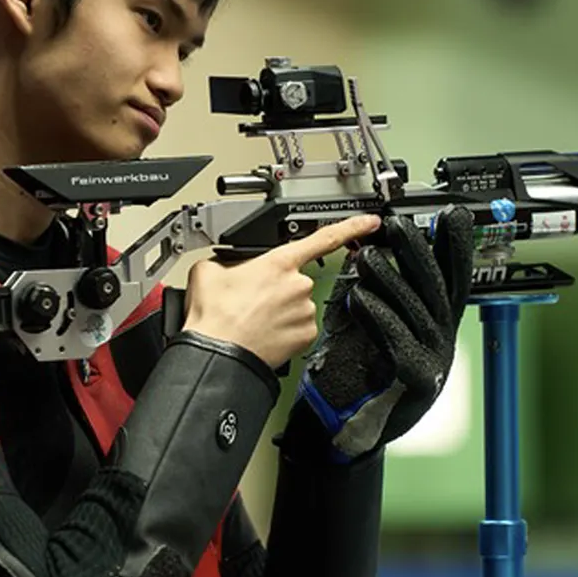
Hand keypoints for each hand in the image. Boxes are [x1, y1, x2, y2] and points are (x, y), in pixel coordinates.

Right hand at [181, 214, 382, 368]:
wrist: (218, 354)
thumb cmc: (214, 318)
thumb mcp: (207, 272)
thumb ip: (225, 260)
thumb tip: (224, 264)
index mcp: (279, 263)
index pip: (324, 238)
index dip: (352, 227)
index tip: (370, 222)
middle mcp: (298, 284)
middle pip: (296, 280)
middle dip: (278, 289)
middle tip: (252, 302)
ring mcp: (305, 311)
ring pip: (298, 305)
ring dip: (281, 311)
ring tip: (253, 320)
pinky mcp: (306, 335)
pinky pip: (301, 327)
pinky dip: (286, 330)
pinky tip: (265, 333)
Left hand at [294, 207, 474, 460]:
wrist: (353, 431)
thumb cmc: (368, 381)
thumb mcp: (388, 332)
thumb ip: (395, 299)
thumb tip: (386, 255)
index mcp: (439, 326)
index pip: (454, 279)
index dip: (454, 247)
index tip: (449, 217)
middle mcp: (442, 340)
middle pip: (437, 288)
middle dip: (419, 253)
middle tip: (399, 227)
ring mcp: (433, 360)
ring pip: (417, 310)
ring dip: (393, 279)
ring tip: (370, 256)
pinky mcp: (415, 380)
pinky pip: (397, 340)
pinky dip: (379, 317)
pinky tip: (362, 298)